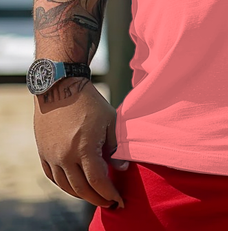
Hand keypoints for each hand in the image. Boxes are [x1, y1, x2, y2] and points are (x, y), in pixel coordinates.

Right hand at [33, 77, 129, 208]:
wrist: (60, 87)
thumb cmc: (89, 101)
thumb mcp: (109, 119)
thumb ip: (115, 146)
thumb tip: (121, 168)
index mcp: (84, 148)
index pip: (97, 181)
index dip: (109, 193)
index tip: (118, 199)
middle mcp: (66, 156)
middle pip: (81, 188)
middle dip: (97, 198)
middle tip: (109, 202)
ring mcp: (52, 156)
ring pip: (66, 186)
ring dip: (81, 194)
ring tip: (94, 195)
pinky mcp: (43, 152)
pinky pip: (52, 177)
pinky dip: (64, 185)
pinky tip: (75, 185)